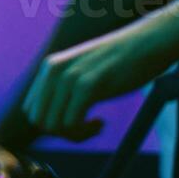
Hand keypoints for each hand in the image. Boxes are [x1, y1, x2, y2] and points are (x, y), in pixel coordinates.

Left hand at [21, 24, 161, 140]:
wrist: (148, 43)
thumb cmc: (121, 63)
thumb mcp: (83, 71)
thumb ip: (64, 88)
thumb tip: (50, 120)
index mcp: (49, 67)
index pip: (31, 110)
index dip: (51, 124)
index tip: (75, 122)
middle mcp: (54, 71)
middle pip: (38, 121)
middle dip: (61, 133)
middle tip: (85, 128)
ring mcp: (70, 77)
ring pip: (53, 125)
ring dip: (74, 134)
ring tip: (95, 125)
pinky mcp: (88, 85)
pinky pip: (72, 123)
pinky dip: (85, 131)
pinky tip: (100, 122)